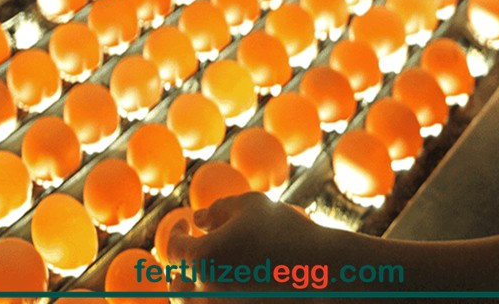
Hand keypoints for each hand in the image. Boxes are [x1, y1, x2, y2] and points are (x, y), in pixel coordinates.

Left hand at [166, 193, 327, 303]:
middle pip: (177, 286)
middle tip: (194, 247)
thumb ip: (218, 208)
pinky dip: (217, 297)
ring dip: (195, 285)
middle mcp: (206, 296)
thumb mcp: (251, 204)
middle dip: (181, 265)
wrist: (326, 272)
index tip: (185, 222)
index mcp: (203, 260)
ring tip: (213, 266)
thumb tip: (198, 219)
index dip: (175, 232)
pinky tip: (236, 277)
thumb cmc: (287, 231)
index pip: (172, 249)